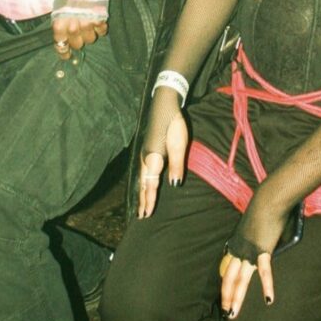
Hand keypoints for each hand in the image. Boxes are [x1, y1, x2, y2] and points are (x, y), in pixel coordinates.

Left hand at [50, 15, 106, 58]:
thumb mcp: (58, 8)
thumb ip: (59, 23)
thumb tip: (62, 37)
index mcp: (59, 25)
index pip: (61, 47)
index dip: (64, 52)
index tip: (66, 55)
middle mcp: (73, 28)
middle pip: (77, 45)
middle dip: (77, 39)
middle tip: (78, 31)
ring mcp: (87, 25)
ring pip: (90, 40)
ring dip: (88, 33)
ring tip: (87, 23)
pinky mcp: (100, 19)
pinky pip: (102, 31)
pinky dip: (100, 27)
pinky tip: (96, 21)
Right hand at [138, 86, 187, 216]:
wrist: (164, 105)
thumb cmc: (173, 124)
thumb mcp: (179, 144)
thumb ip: (176, 165)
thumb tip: (174, 185)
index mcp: (153, 158)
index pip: (151, 184)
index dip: (150, 200)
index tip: (147, 214)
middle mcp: (146, 158)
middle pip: (143, 184)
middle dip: (143, 200)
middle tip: (141, 216)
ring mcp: (145, 153)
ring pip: (142, 178)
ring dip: (142, 192)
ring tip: (142, 204)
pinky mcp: (147, 149)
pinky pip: (143, 171)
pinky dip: (143, 182)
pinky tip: (146, 183)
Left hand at [220, 178, 293, 316]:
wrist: (268, 199)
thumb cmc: (264, 207)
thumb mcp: (253, 223)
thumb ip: (254, 234)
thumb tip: (261, 237)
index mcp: (236, 241)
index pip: (227, 266)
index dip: (225, 281)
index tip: (225, 294)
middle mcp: (239, 248)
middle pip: (229, 277)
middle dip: (227, 296)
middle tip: (226, 311)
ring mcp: (249, 251)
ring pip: (240, 280)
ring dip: (236, 298)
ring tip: (233, 314)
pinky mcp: (262, 250)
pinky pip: (264, 272)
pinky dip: (267, 286)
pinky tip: (268, 300)